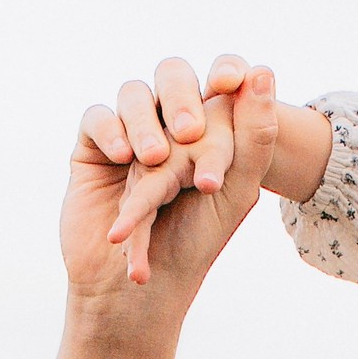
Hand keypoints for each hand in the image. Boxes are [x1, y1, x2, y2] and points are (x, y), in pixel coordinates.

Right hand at [73, 55, 327, 289]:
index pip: (220, 78)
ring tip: (154, 161)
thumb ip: (254, 136)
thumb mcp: (235, 192)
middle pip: (173, 75)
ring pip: (134, 93)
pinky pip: (97, 118)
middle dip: (182, 97)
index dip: (226, 69)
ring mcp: (130, 133)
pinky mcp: (93, 150)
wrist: (142, 290)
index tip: (229, 81)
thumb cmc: (195, 244)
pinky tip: (124, 160)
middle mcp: (168, 123)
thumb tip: (264, 71)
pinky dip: (111, 131)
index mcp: (210, 126)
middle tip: (190, 132)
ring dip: (146, 123)